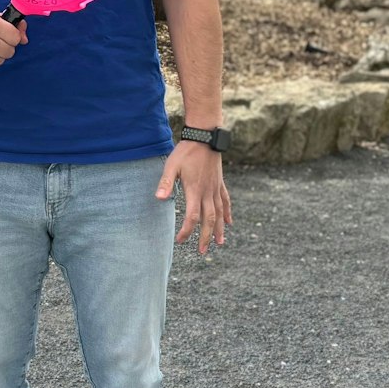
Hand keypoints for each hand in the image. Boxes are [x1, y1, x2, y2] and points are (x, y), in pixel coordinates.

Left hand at [157, 139, 231, 256]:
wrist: (205, 137)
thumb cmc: (186, 151)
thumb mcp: (171, 166)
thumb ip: (166, 183)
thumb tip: (158, 198)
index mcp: (195, 191)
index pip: (192, 217)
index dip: (187, 231)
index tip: (180, 240)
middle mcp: (208, 192)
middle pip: (209, 220)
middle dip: (206, 237)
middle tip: (202, 251)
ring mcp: (215, 188)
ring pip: (220, 213)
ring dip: (220, 229)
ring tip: (220, 243)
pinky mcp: (220, 183)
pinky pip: (226, 201)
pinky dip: (228, 213)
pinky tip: (230, 222)